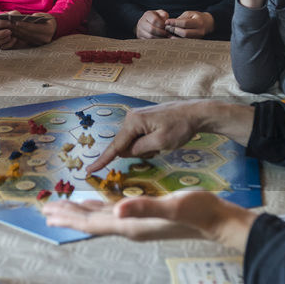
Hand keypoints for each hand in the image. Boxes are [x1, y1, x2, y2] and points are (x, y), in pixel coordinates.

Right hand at [0, 13, 19, 48]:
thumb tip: (15, 20)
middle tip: (10, 32)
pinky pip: (1, 47)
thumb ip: (15, 15)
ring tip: (10, 37)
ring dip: (1, 40)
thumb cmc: (18, 22)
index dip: (0, 23)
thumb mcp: (17, 16)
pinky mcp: (2, 45)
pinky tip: (15, 39)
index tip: (10, 23)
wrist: (25, 32)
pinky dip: (8, 44)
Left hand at [9, 13, 56, 46]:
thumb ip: (35, 17)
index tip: (16, 22)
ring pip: (26, 37)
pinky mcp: (36, 44)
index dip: (24, 25)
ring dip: (17, 33)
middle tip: (10, 24)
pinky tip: (13, 31)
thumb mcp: (43, 15)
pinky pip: (26, 40)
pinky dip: (19, 35)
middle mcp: (45, 38)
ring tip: (10, 27)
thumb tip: (24, 19)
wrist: (53, 28)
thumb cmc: (46, 19)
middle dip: (18, 29)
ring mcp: (40, 42)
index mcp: (48, 30)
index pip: (34, 28)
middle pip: (29, 33)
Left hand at [43, 191, 255, 247]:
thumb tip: (117, 210)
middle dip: (67, 216)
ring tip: (60, 210)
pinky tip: (94, 206)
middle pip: (90, 223)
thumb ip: (144, 208)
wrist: (217, 221)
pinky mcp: (143, 218)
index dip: (70, 217)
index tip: (48, 213)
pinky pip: (112, 215)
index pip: (92, 223)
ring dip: (79, 214)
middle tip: (44, 212)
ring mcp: (136, 224)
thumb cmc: (198, 211)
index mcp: (130, 225)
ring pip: (99, 220)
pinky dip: (97, 210)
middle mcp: (129, 227)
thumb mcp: (172, 205)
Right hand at [84, 99, 254, 172]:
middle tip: (159, 147)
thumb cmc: (181, 127)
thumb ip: (140, 149)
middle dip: (139, 152)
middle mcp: (131, 117)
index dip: (102, 160)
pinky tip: (161, 138)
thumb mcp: (161, 142)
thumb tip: (127, 152)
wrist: (195, 113)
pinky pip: (139, 138)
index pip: (115, 146)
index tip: (89, 170)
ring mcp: (137, 118)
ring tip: (163, 141)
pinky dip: (148, 143)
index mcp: (133, 121)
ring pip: (133, 143)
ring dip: (145, 148)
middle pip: (125, 146)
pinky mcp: (143, 120)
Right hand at [135, 10, 169, 38]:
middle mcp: (141, 22)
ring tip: (166, 38)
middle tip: (168, 35)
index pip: (154, 20)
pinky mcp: (140, 37)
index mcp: (147, 14)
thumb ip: (164, 15)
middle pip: (151, 29)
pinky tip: (161, 40)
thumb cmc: (156, 18)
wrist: (147, 23)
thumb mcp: (161, 14)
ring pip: (150, 36)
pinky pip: (148, 41)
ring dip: (159, 38)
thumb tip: (166, 21)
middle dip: (161, 33)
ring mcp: (140, 30)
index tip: (167, 28)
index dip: (162, 25)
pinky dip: (156, 41)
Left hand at [165, 10, 214, 38]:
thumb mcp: (190, 14)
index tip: (167, 22)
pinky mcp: (195, 42)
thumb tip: (170, 23)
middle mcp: (199, 31)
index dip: (174, 23)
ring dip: (174, 36)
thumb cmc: (197, 17)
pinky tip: (172, 36)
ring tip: (168, 32)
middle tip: (167, 27)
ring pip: (184, 40)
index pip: (184, 23)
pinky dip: (177, 40)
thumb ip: (180, 18)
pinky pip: (184, 42)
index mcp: (198, 22)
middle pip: (184, 33)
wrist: (208, 23)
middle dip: (174, 30)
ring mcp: (198, 38)